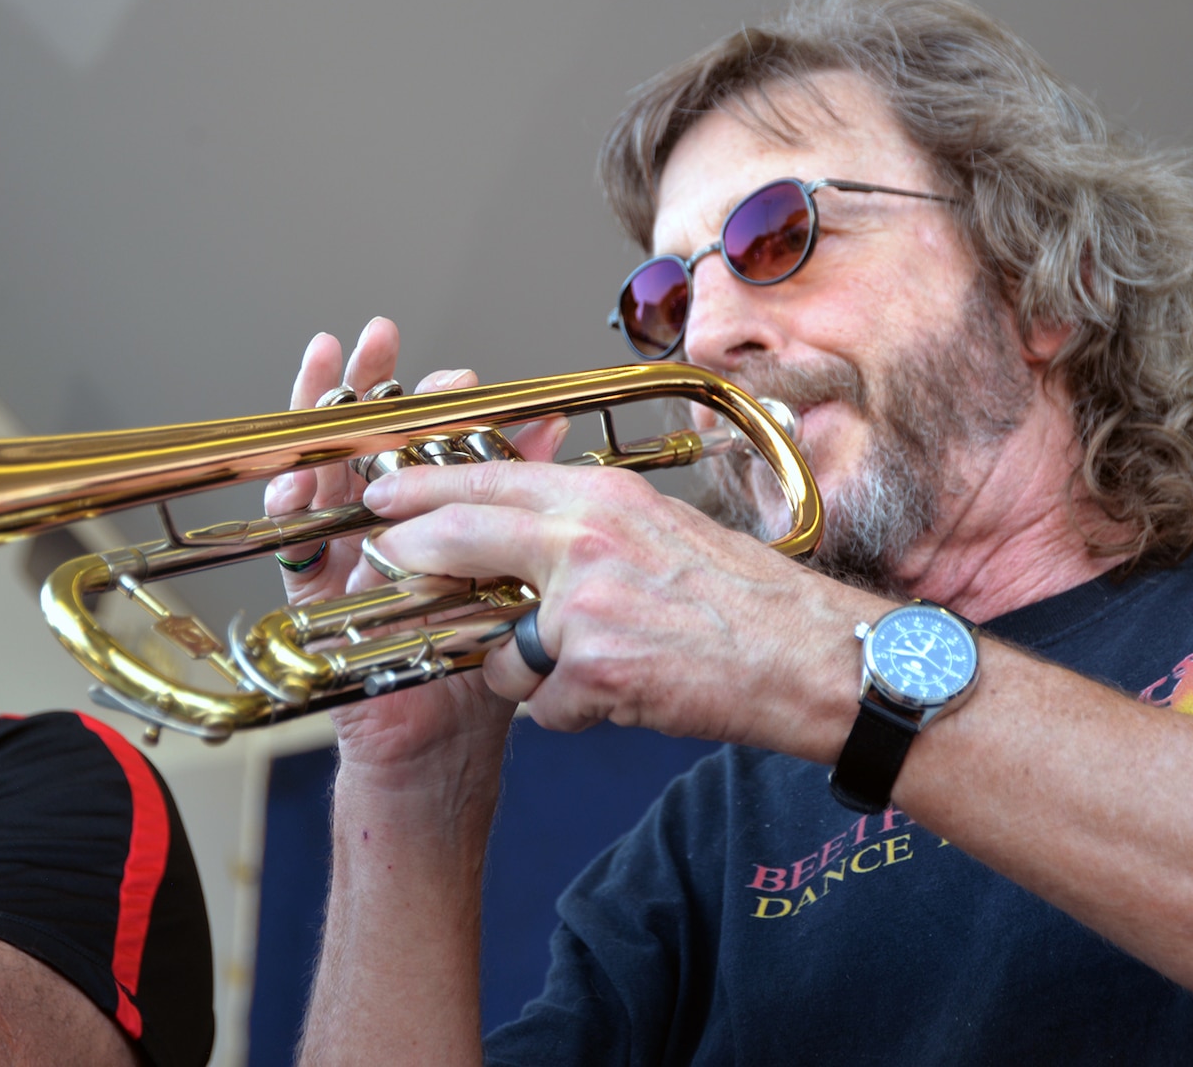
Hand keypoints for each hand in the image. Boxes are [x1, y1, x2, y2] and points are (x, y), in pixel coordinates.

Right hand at [263, 318, 565, 786]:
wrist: (441, 750)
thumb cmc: (480, 667)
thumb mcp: (514, 574)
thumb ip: (524, 499)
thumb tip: (551, 424)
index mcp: (438, 519)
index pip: (431, 441)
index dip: (437, 403)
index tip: (455, 375)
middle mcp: (387, 527)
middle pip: (371, 438)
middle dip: (370, 385)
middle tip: (376, 341)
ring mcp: (347, 552)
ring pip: (326, 469)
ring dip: (321, 421)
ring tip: (330, 376)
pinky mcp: (317, 589)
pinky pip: (297, 535)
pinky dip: (295, 499)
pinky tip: (301, 470)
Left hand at [354, 448, 874, 761]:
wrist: (809, 658)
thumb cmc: (749, 603)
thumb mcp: (662, 532)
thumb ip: (591, 531)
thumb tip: (531, 542)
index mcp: (604, 497)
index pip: (489, 478)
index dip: (424, 487)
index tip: (383, 494)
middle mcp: (585, 538)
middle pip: (458, 538)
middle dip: (411, 554)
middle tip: (385, 561)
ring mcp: (584, 604)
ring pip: (501, 647)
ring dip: (528, 672)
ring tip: (596, 671)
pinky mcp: (592, 669)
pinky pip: (545, 705)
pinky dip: (575, 713)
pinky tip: (626, 698)